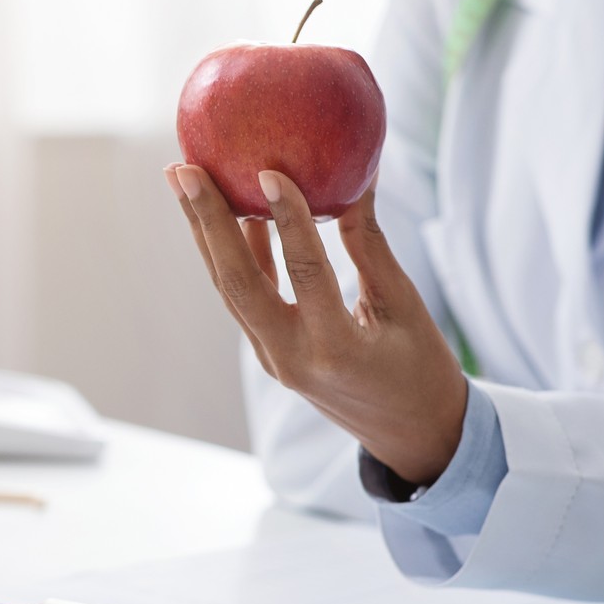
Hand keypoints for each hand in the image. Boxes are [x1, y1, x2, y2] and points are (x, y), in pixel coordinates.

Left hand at [166, 163, 467, 484]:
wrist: (411, 434)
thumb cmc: (421, 369)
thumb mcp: (405, 307)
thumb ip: (371, 246)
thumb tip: (357, 177)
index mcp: (337, 350)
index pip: (306, 274)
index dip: (287, 220)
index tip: (269, 170)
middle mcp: (292, 358)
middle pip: (237, 282)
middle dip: (206, 222)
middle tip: (183, 168)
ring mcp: (273, 358)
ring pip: (230, 287)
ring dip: (205, 231)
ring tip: (183, 177)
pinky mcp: (268, 351)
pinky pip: (244, 295)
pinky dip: (236, 251)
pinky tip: (232, 210)